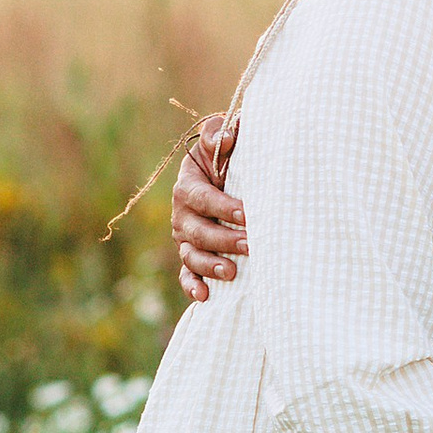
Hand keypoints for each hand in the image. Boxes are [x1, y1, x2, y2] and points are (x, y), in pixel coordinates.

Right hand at [173, 115, 247, 304]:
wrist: (224, 178)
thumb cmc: (227, 160)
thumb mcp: (221, 143)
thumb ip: (220, 135)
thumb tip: (228, 136)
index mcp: (188, 186)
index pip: (201, 197)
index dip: (222, 206)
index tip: (247, 214)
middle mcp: (182, 214)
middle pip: (197, 231)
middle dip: (223, 240)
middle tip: (250, 245)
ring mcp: (185, 238)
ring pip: (191, 255)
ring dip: (210, 265)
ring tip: (232, 272)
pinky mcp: (191, 256)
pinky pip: (185, 275)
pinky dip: (192, 286)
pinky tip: (205, 296)